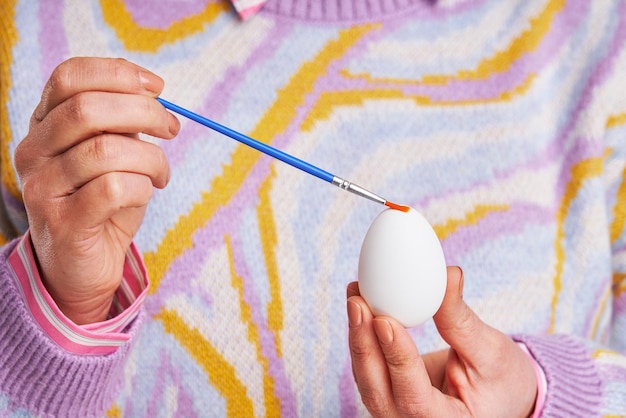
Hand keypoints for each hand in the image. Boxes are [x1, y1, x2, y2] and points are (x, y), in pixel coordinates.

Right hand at [14, 57, 179, 323]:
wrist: (82, 264)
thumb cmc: (103, 202)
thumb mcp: (111, 153)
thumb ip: (121, 122)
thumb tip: (152, 93)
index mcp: (43, 125)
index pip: (69, 77)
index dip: (117, 73)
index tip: (157, 88)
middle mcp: (33, 152)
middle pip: (88, 109)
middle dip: (144, 112)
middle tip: (171, 129)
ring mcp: (43, 188)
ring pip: (106, 151)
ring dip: (151, 158)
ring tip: (161, 174)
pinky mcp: (63, 223)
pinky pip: (114, 189)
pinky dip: (143, 187)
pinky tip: (146, 193)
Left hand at [347, 266, 536, 417]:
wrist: (500, 394)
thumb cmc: (502, 380)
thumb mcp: (491, 351)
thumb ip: (462, 319)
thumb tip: (448, 275)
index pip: (415, 397)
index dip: (397, 359)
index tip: (385, 321)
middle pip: (378, 391)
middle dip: (364, 344)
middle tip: (358, 303)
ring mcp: (396, 412)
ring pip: (367, 379)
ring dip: (358, 337)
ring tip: (356, 295)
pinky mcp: (387, 393)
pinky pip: (368, 368)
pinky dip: (362, 337)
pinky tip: (360, 304)